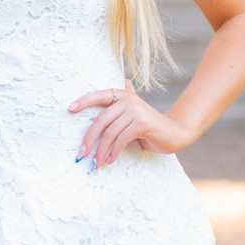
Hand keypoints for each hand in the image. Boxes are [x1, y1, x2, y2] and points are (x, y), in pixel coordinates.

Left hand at [69, 83, 190, 167]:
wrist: (174, 133)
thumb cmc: (150, 125)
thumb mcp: (135, 113)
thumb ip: (128, 99)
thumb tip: (125, 82)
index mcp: (123, 95)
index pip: (99, 95)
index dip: (84, 101)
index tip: (70, 109)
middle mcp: (128, 100)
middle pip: (101, 120)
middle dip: (89, 139)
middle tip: (81, 154)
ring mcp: (135, 111)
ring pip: (110, 133)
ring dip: (100, 150)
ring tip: (95, 163)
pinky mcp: (141, 124)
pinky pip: (121, 139)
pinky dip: (113, 152)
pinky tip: (109, 161)